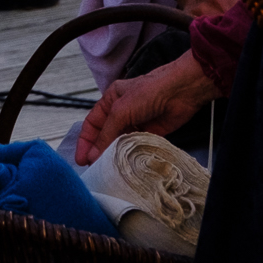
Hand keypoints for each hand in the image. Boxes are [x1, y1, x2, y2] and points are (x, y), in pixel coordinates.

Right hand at [76, 53, 216, 164]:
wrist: (181, 92)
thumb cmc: (150, 91)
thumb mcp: (121, 110)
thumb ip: (106, 134)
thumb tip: (93, 155)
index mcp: (110, 101)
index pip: (92, 124)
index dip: (85, 142)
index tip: (81, 159)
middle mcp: (121, 112)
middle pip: (105, 136)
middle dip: (98, 151)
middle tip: (93, 169)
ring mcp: (136, 123)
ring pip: (120, 143)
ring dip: (114, 155)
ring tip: (108, 170)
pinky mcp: (150, 133)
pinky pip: (135, 148)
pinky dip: (130, 156)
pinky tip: (126, 165)